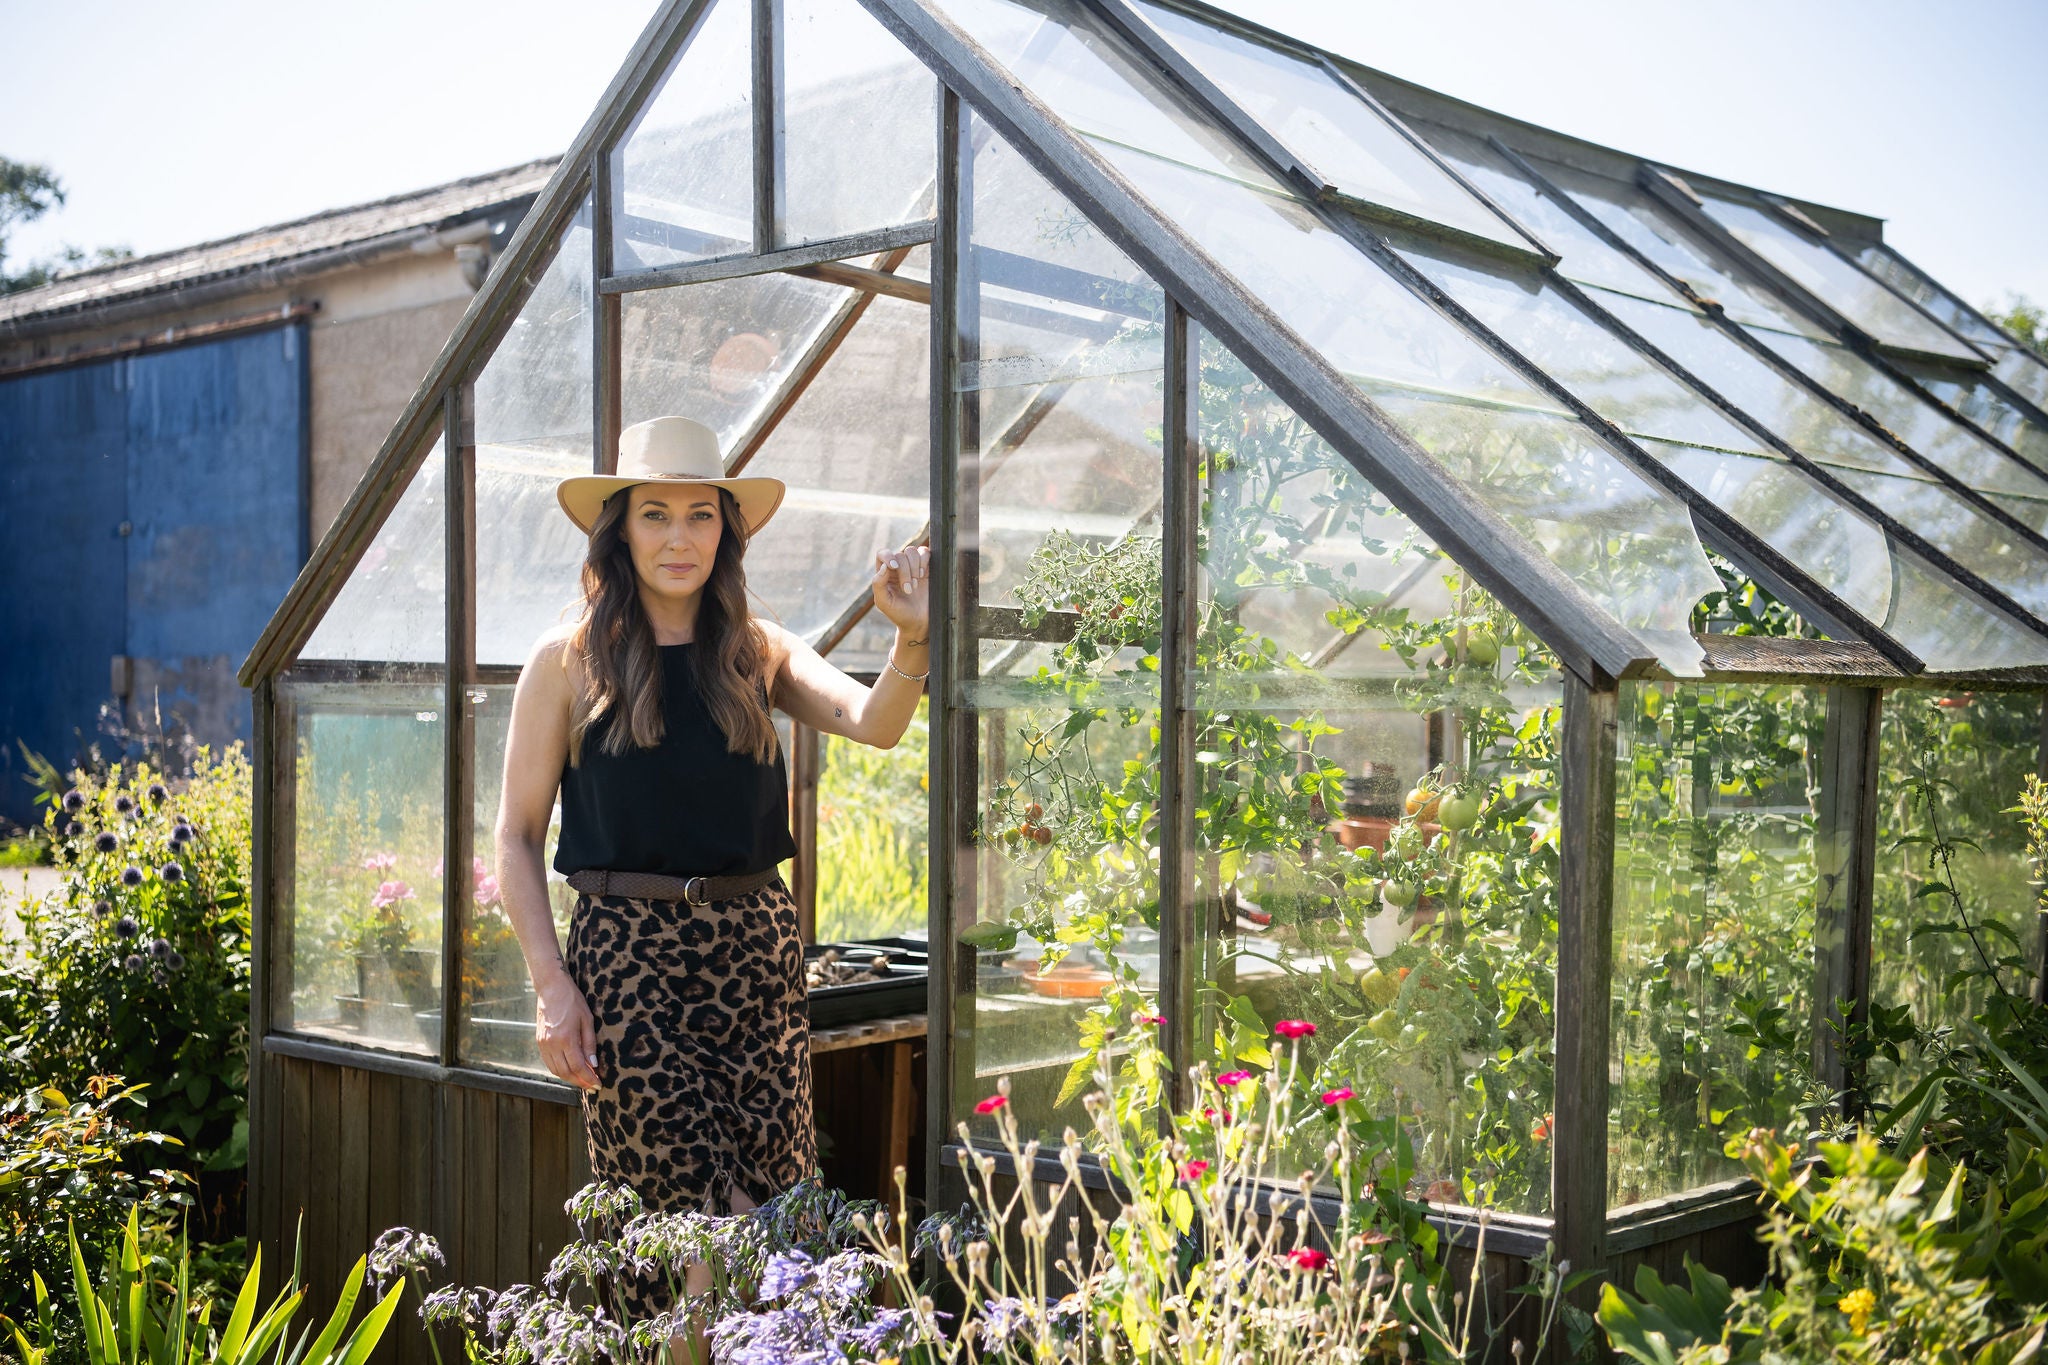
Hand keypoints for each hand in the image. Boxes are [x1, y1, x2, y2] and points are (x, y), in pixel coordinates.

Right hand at [535, 966, 599, 1090]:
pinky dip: (560, 1070)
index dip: (588, 1078)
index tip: (598, 1084)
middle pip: (566, 1073)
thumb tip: (593, 1064)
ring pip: (556, 1070)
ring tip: (583, 1080)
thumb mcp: (587, 1020)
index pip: (578, 1067)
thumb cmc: (572, 1001)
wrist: (551, 988)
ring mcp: (543, 1044)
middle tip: (592, 1087)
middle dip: (580, 1082)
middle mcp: (551, 1044)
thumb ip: (590, 1043)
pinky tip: (570, 1070)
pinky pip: (549, 1063)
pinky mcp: (539, 1042)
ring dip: (570, 1079)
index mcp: (565, 1039)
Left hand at [871, 546, 930, 636]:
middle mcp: (898, 568)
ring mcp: (912, 567)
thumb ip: (878, 584)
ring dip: (914, 567)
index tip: (894, 567)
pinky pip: (925, 552)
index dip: (888, 556)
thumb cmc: (899, 614)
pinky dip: (924, 560)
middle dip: (905, 572)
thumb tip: (884, 566)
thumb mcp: (884, 602)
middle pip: (900, 555)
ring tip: (916, 584)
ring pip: (912, 551)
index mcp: (884, 574)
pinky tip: (923, 575)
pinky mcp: (927, 568)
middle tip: (909, 590)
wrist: (919, 623)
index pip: (882, 554)